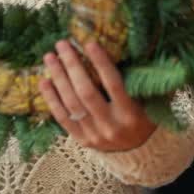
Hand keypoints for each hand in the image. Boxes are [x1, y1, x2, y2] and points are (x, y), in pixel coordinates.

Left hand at [39, 39, 156, 151]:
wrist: (139, 149)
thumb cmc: (144, 116)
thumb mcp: (148, 99)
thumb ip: (135, 80)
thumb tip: (120, 47)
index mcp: (131, 114)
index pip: (113, 84)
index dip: (100, 63)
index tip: (88, 43)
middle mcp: (112, 126)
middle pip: (86, 92)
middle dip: (72, 66)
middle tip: (62, 44)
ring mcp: (95, 135)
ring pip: (71, 103)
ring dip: (58, 78)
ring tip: (50, 57)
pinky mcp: (82, 141)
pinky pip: (62, 118)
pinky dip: (52, 99)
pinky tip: (44, 81)